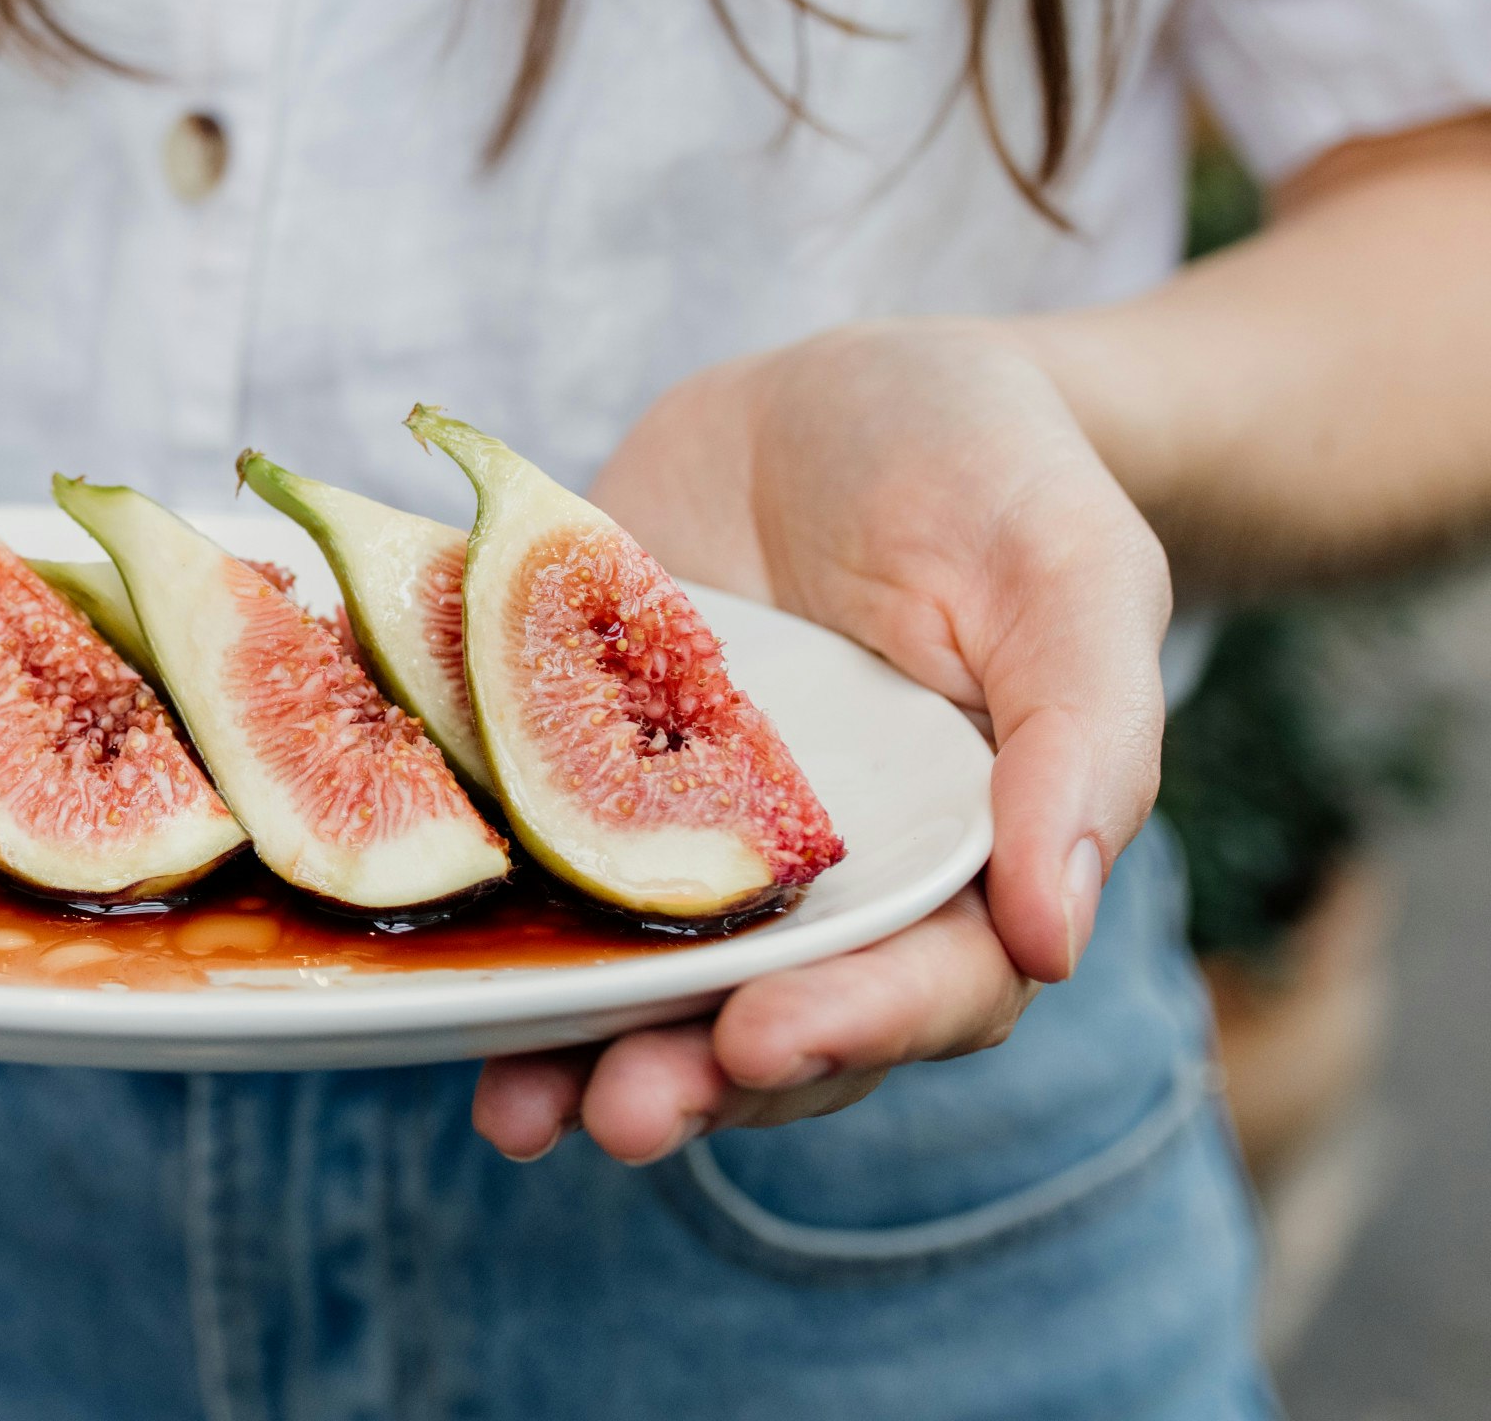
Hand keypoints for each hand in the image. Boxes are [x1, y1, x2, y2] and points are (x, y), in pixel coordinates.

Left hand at [469, 321, 1171, 1163]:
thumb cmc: (995, 477)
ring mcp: (694, 844)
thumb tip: (1056, 935)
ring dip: (577, 1056)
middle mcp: (825, 887)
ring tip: (514, 1111)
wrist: (843, 392)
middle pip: (769, 1023)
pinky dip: (490, 931)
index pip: (928, 986)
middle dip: (695, 1079)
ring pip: (644, 982)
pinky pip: (538, 872)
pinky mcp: (581, 780)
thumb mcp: (1070, 572)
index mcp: (963, 865)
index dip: (850, 1026)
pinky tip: (424, 979)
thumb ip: (1083, 745)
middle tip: (621, 1113)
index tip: (761, 1042)